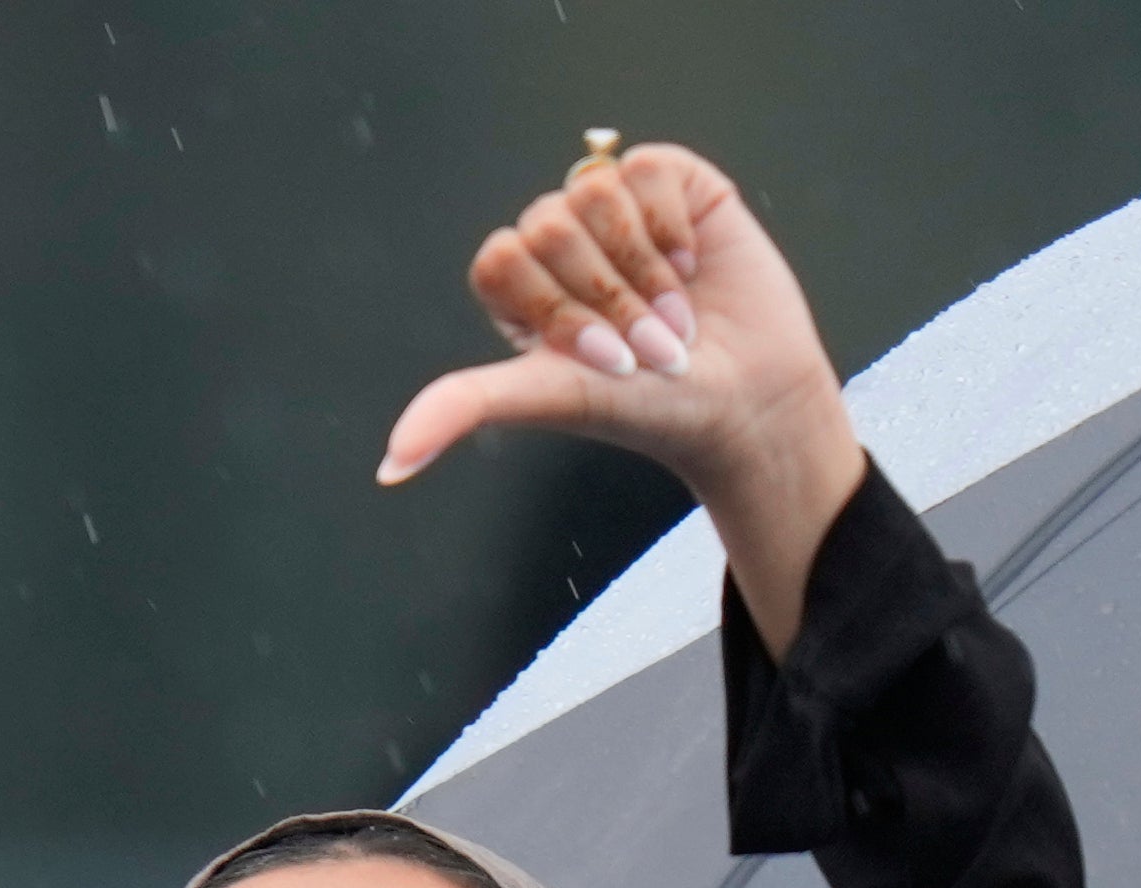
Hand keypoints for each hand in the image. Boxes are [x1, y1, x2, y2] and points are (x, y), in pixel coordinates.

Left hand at [378, 143, 869, 652]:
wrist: (751, 404)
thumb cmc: (656, 409)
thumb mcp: (553, 398)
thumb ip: (465, 406)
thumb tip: (389, 466)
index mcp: (524, 288)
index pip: (500, 257)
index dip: (553, 308)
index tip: (602, 361)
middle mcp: (565, 242)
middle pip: (547, 223)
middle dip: (607, 297)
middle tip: (648, 347)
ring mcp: (616, 207)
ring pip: (593, 191)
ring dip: (643, 269)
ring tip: (675, 313)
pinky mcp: (671, 182)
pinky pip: (645, 170)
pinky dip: (673, 228)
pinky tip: (694, 266)